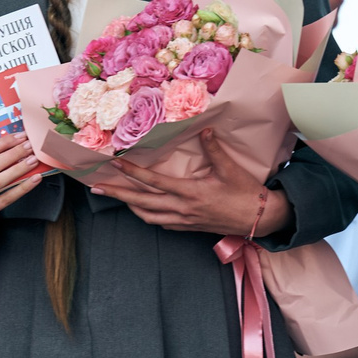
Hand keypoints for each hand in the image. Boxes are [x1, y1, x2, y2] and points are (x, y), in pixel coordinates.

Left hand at [86, 134, 292, 237]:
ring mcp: (184, 221)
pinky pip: (161, 223)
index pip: (154, 182)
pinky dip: (147, 215)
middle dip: (118, 194)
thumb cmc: (246, 193)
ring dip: (129, 206)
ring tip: (115, 196)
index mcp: (191, 192)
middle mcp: (182, 209)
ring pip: (148, 216)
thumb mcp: (230, 168)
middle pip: (142, 203)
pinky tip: (141, 209)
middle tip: (97, 188)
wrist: (260, 219)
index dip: (133, 172)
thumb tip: (204, 129)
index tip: (116, 164)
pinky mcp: (188, 228)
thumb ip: (214, 149)